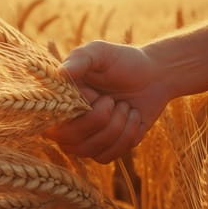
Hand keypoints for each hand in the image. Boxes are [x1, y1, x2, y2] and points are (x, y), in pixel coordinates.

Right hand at [44, 40, 171, 163]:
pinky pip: (109, 156)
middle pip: (72, 141)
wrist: (154, 75)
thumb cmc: (122, 61)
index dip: (78, 113)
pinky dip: (127, 136)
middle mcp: (67, 123)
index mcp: (60, 100)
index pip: (52, 123)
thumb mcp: (100, 52)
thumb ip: (79, 59)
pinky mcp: (105, 149)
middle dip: (101, 119)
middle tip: (114, 99)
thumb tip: (59, 74)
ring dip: (118, 126)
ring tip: (125, 106)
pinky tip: (133, 118)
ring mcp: (86, 139)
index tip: (97, 94)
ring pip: (92, 151)